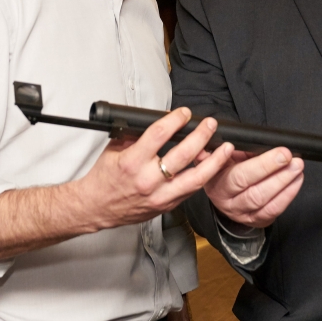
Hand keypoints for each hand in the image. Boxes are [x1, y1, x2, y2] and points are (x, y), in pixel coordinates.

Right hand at [73, 108, 233, 230]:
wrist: (96, 208)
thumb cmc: (104, 178)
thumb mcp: (115, 149)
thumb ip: (135, 135)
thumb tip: (158, 121)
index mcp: (132, 162)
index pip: (159, 134)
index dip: (175, 120)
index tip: (185, 113)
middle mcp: (147, 180)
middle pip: (183, 154)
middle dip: (201, 135)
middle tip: (210, 124)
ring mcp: (159, 195)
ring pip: (195, 178)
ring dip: (214, 161)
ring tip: (225, 147)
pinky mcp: (166, 206)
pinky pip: (191, 190)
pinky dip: (203, 177)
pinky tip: (212, 166)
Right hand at [203, 148, 303, 228]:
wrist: (221, 188)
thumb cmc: (226, 165)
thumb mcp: (226, 154)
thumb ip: (237, 149)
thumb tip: (260, 143)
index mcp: (216, 181)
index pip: (240, 176)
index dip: (263, 165)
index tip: (281, 153)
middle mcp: (227, 201)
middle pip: (255, 193)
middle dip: (277, 175)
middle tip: (293, 160)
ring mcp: (241, 213)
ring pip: (265, 204)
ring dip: (286, 185)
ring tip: (297, 169)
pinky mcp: (255, 220)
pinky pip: (273, 211)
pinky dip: (288, 196)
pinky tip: (296, 181)